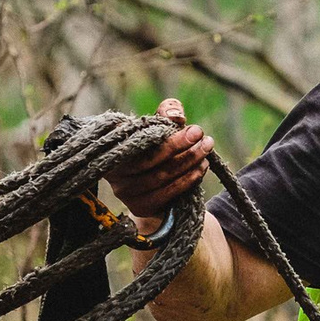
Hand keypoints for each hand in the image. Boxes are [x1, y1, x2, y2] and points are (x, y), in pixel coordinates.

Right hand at [105, 97, 212, 217]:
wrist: (148, 181)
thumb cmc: (151, 145)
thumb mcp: (157, 125)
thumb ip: (166, 113)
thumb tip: (176, 116)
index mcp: (113, 148)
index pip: (140, 143)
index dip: (169, 139)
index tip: (195, 130)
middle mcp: (114, 172)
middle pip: (152, 161)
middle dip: (183, 149)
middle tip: (205, 138)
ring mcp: (125, 193)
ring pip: (161, 177)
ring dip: (188, 163)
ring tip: (206, 150)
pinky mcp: (139, 207)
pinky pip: (167, 194)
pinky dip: (187, 180)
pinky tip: (200, 168)